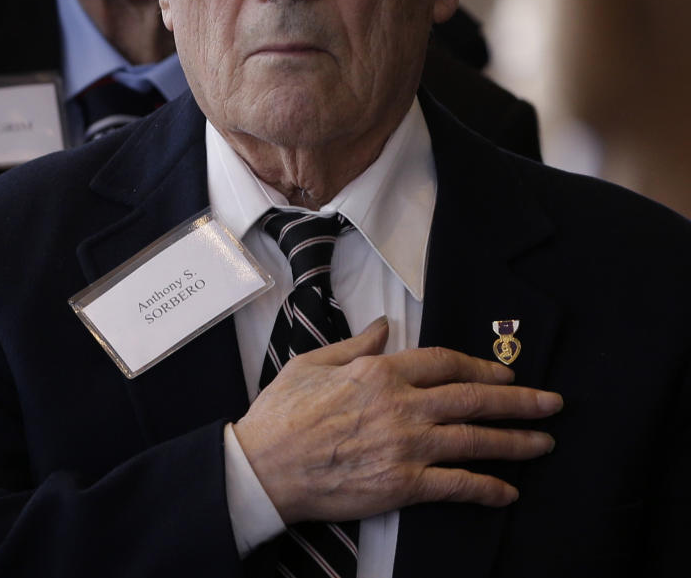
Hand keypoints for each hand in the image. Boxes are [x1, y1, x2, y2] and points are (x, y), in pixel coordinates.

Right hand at [233, 316, 561, 524]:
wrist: (265, 467)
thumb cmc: (282, 414)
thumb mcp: (313, 362)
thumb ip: (355, 345)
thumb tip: (383, 326)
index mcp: (379, 372)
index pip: (443, 362)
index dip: (479, 365)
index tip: (503, 371)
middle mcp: (401, 405)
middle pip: (472, 397)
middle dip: (518, 399)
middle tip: (551, 403)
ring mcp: (405, 446)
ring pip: (474, 439)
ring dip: (515, 441)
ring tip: (544, 442)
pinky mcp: (402, 486)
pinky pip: (456, 486)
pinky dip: (487, 488)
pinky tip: (508, 491)